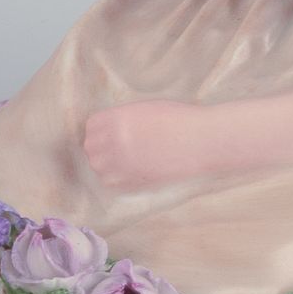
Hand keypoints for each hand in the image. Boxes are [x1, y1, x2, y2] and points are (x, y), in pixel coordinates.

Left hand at [82, 100, 210, 190]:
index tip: (108, 134)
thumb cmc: (179, 119)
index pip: (91, 126)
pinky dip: (118, 180)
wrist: (200, 140)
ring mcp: (123, 163)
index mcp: (117, 118)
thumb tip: (108, 131)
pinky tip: (133, 172)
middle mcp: (114, 141)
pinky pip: (113, 184)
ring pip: (99, 168)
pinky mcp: (133, 181)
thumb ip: (123, 119)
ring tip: (124, 161)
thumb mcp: (145, 110)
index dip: (100, 130)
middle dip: (101, 149)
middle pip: (91, 148)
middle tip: (116, 150)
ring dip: (107, 166)